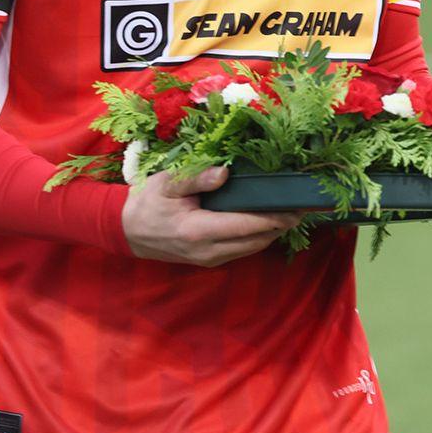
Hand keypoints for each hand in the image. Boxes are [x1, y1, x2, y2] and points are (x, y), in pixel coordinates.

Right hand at [122, 166, 300, 267]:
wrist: (128, 232)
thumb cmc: (148, 203)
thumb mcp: (167, 183)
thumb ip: (196, 178)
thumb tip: (225, 172)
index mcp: (198, 230)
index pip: (247, 226)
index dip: (275, 218)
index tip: (297, 207)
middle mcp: (208, 250)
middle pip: (257, 240)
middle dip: (282, 225)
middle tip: (304, 206)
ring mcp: (210, 259)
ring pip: (253, 248)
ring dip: (273, 232)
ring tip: (292, 212)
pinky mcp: (210, 260)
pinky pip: (242, 250)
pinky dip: (259, 236)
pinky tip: (268, 221)